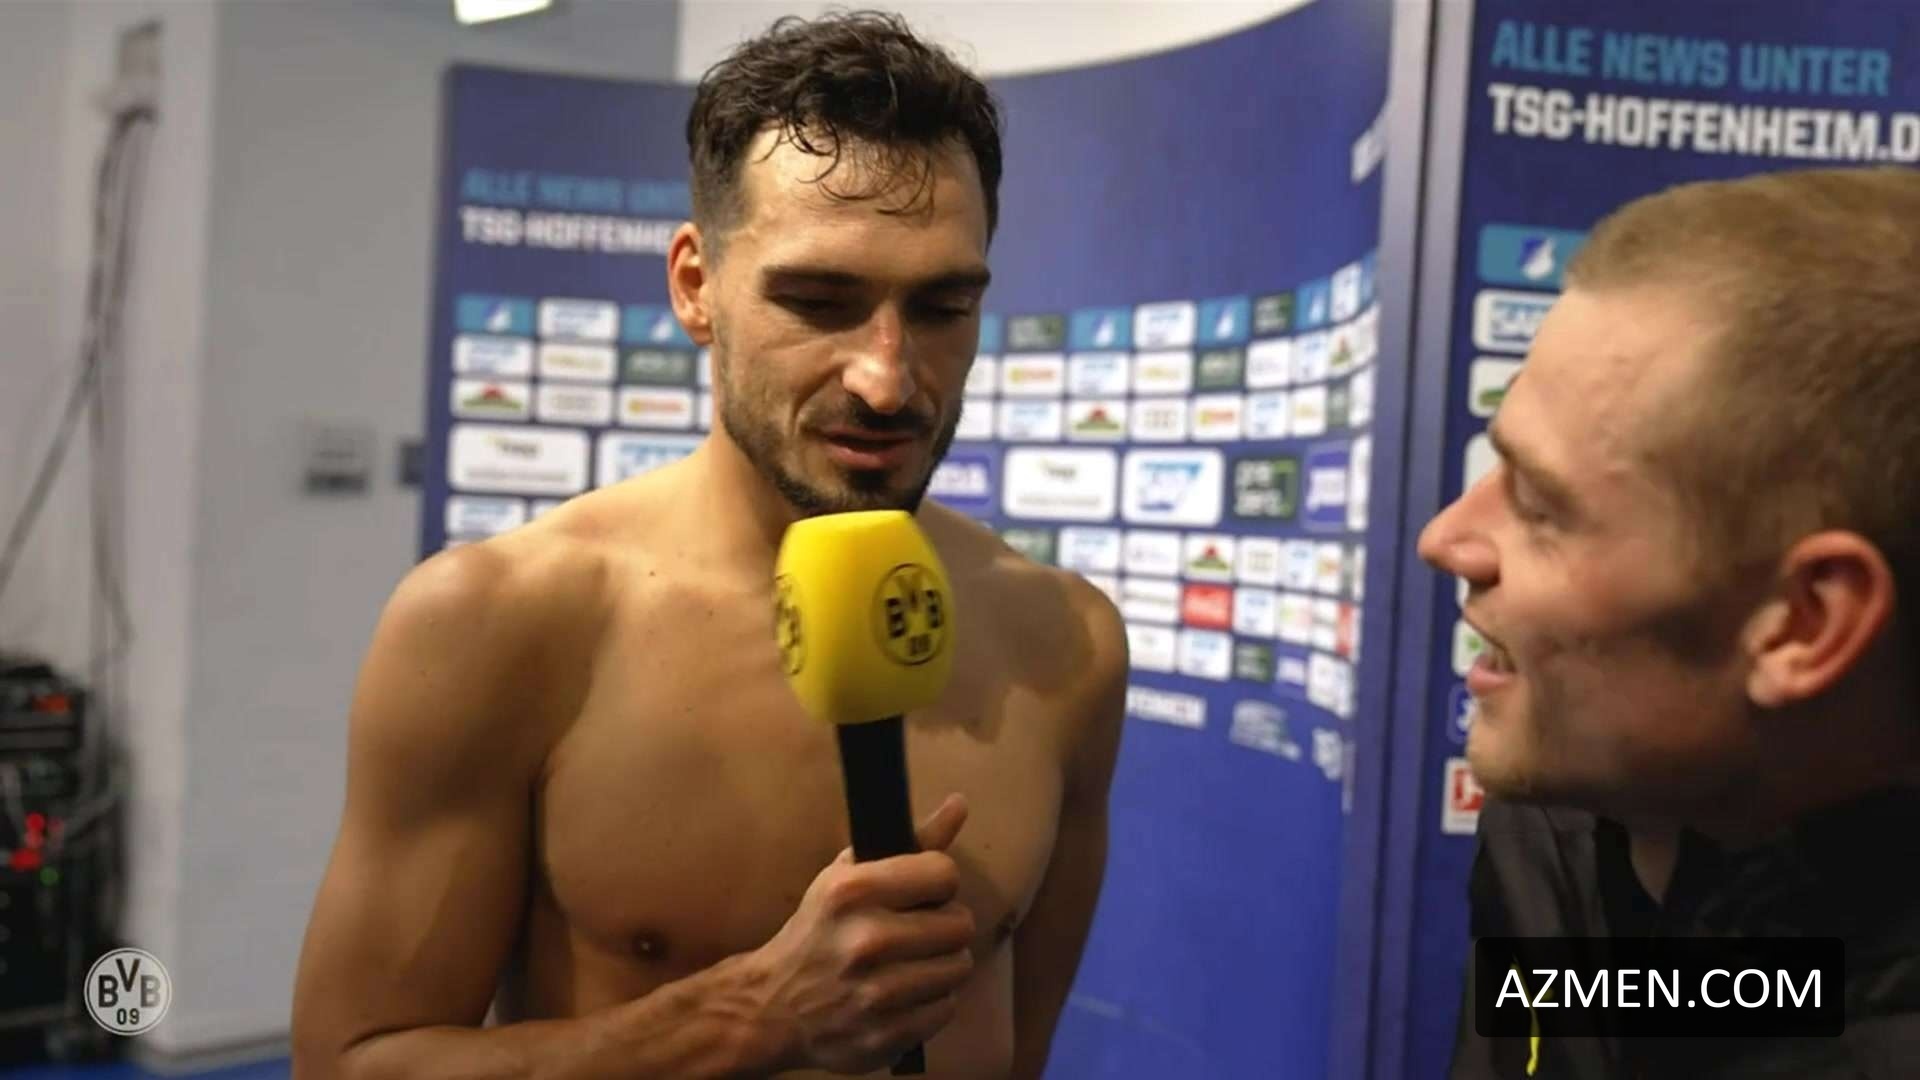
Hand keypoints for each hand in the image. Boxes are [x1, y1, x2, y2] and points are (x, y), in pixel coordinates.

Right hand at [751, 794, 975, 1074]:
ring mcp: (876, 993)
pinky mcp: (885, 1034)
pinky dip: (932, 1002)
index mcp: (853, 891)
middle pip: (960, 924)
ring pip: (959, 967)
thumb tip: (960, 803)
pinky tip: (905, 995)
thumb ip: (912, 843)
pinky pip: (947, 1008)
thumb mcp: (848, 875)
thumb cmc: (818, 931)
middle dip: (944, 925)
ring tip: (912, 964)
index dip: (938, 883)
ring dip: (941, 965)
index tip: (922, 894)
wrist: (772, 1006)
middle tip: (918, 932)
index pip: (944, 874)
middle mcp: (865, 940)